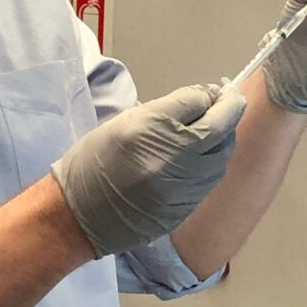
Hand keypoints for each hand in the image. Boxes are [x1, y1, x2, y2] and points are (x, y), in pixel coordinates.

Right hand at [51, 84, 245, 257]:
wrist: (79, 214)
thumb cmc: (95, 161)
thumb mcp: (127, 121)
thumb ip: (169, 108)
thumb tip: (205, 98)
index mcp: (155, 129)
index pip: (201, 103)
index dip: (213, 94)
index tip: (216, 91)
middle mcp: (176, 159)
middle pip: (221, 129)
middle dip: (227, 113)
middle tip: (221, 105)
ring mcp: (185, 188)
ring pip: (221, 156)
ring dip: (222, 140)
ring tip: (209, 131)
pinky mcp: (186, 209)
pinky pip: (210, 179)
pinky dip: (211, 163)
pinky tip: (197, 158)